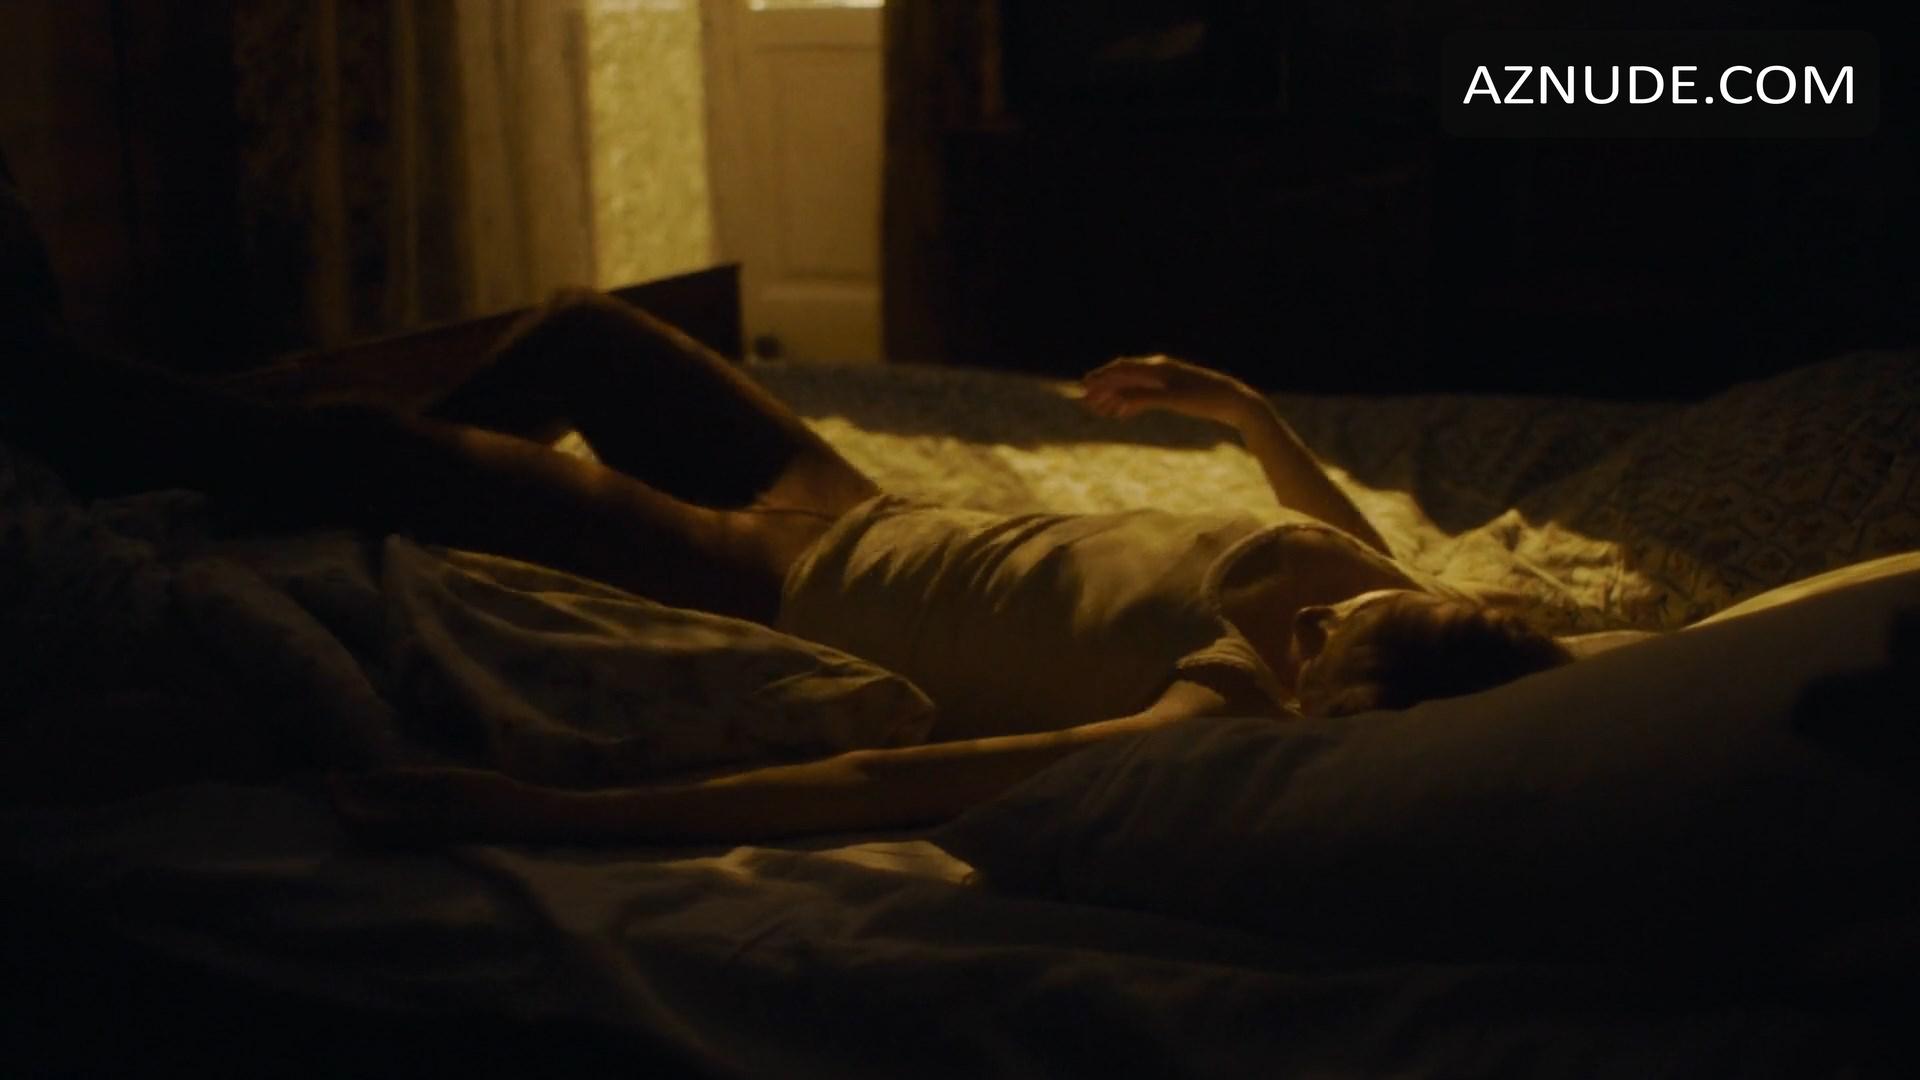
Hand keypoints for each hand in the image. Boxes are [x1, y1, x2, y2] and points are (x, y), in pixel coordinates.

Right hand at [1079, 355, 1259, 426]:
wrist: (1235, 402)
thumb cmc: (1205, 399)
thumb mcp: (1173, 400)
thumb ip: (1144, 398)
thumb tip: (1117, 400)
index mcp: (1157, 367)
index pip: (1122, 369)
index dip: (1101, 378)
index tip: (1083, 387)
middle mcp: (1159, 369)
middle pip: (1124, 377)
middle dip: (1104, 389)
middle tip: (1086, 402)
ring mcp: (1166, 380)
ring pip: (1134, 387)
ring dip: (1115, 397)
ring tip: (1100, 411)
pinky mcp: (1174, 391)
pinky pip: (1145, 395)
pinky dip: (1131, 403)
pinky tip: (1123, 415)